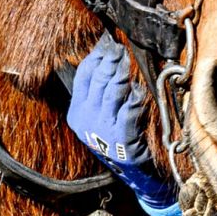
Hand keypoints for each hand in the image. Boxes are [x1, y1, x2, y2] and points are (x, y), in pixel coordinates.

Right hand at [69, 33, 181, 215]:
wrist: (133, 172)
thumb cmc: (119, 138)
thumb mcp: (101, 115)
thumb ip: (99, 91)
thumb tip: (104, 56)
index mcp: (77, 113)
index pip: (82, 77)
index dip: (95, 57)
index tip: (106, 43)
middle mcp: (87, 121)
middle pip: (98, 80)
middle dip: (110, 60)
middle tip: (119, 48)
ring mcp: (104, 130)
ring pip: (113, 91)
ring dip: (121, 73)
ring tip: (127, 60)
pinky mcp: (123, 138)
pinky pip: (129, 109)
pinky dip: (135, 97)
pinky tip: (139, 90)